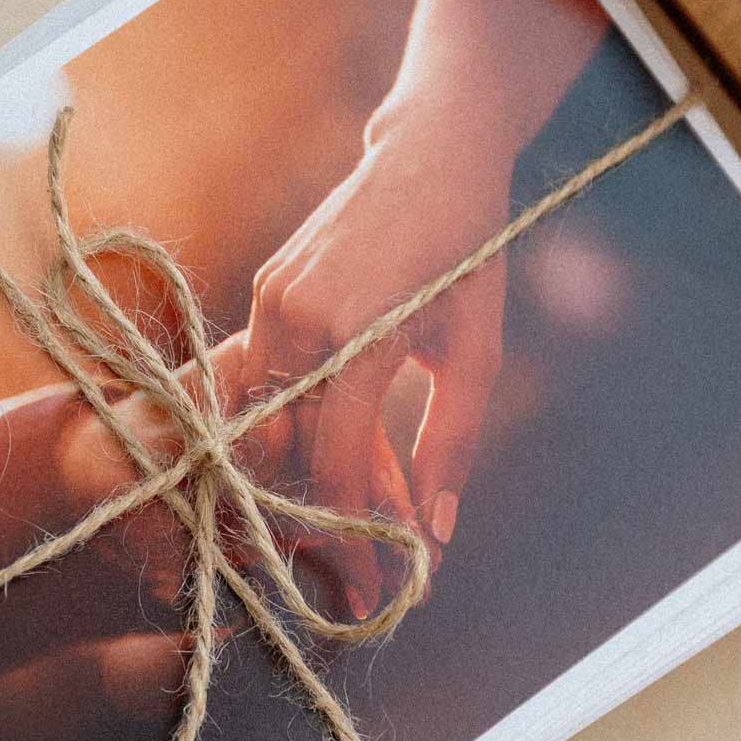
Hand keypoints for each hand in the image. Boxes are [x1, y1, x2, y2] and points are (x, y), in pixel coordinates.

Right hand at [240, 120, 497, 617]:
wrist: (430, 155)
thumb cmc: (470, 253)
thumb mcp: (478, 352)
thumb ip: (451, 444)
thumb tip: (436, 534)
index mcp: (358, 333)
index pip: (336, 461)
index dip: (352, 534)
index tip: (376, 585)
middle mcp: (298, 319)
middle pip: (289, 452)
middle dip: (319, 519)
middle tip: (359, 566)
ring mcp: (270, 303)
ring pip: (264, 424)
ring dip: (299, 477)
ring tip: (346, 515)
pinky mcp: (262, 294)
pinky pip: (262, 384)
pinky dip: (290, 429)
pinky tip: (327, 454)